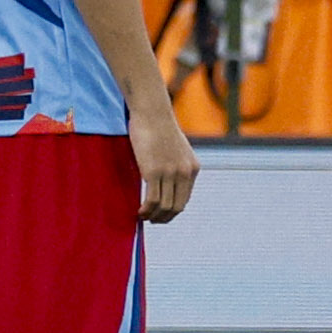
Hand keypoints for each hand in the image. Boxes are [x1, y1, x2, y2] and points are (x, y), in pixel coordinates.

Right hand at [127, 98, 198, 222]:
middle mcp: (184, 173)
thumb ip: (175, 164)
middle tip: (151, 221)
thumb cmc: (158, 127)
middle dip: (164, 218)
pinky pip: (152, 200)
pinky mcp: (153, 171)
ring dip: (153, 217)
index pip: (184, 200)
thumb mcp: (175, 148)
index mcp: (192, 168)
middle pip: (176, 207)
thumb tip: (166, 180)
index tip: (160, 215)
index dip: (172, 212)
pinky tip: (139, 211)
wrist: (152, 112)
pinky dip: (146, 210)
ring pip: (164, 207)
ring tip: (143, 217)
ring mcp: (169, 173)